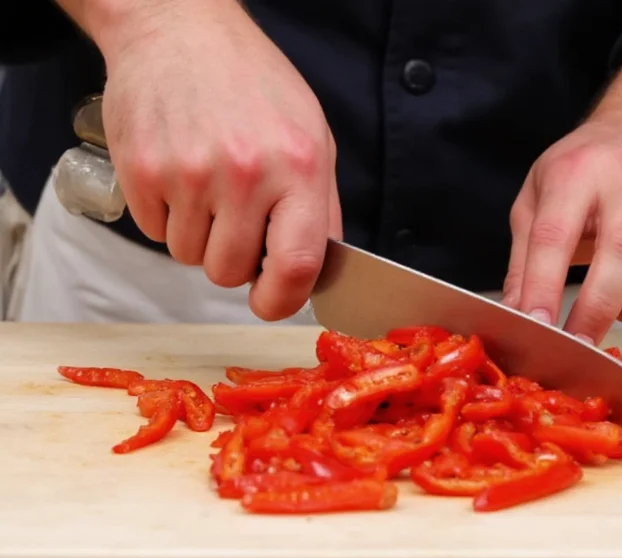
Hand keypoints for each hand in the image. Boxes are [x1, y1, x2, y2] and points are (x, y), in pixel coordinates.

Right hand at [96, 0, 340, 320]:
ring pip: (189, 257)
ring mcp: (188, 174)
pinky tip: (180, 174)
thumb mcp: (313, 137)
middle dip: (234, 260)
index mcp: (298, 167)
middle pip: (229, 273)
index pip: (297, 265)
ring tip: (208, 186)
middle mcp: (244, 174)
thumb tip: (316, 270)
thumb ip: (320, 208)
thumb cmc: (253, 84)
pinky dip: (167, 216)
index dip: (283, 300)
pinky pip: (155, 232)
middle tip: (236, 220)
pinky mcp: (141, 172)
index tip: (272, 303)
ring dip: (199, 237)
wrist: (180, 31)